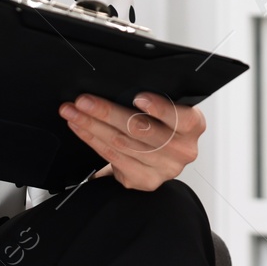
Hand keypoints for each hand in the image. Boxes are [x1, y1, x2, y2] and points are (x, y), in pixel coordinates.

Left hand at [59, 91, 205, 190]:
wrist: (164, 153)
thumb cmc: (164, 123)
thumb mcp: (167, 106)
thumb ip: (154, 99)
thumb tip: (120, 84)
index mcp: (193, 126)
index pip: (181, 117)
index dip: (160, 108)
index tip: (138, 98)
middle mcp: (182, 150)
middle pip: (141, 130)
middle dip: (107, 113)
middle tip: (84, 102)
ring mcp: (164, 168)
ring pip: (122, 144)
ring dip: (92, 126)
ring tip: (74, 113)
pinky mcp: (145, 180)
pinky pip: (113, 158)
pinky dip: (93, 140)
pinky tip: (82, 129)